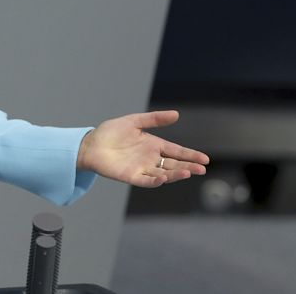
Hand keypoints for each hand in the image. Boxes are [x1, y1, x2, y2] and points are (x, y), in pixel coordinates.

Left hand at [76, 110, 208, 187]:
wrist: (91, 143)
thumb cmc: (110, 132)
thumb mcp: (134, 121)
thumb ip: (154, 119)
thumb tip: (176, 114)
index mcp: (154, 145)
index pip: (177, 151)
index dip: (190, 155)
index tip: (205, 159)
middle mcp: (150, 158)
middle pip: (174, 164)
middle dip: (188, 167)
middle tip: (201, 169)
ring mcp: (142, 168)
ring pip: (163, 174)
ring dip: (175, 174)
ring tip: (187, 172)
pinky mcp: (131, 176)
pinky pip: (146, 181)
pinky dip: (155, 180)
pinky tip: (163, 178)